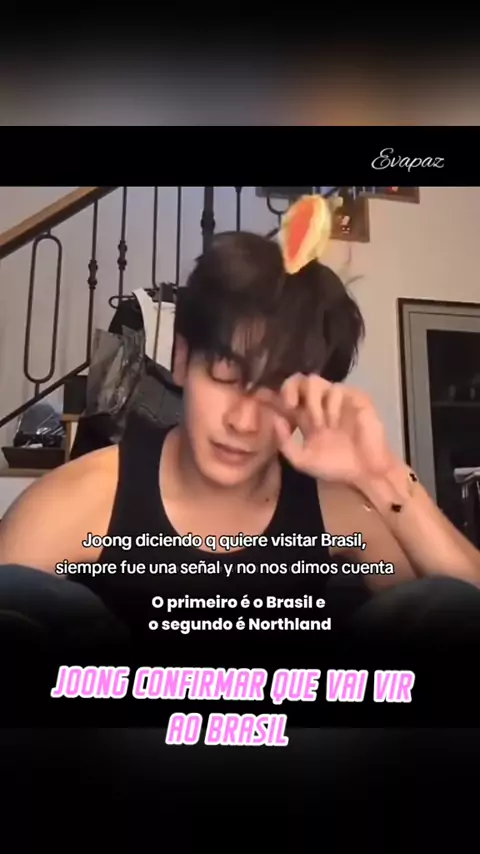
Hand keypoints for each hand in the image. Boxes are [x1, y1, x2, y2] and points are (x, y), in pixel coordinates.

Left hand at [265, 374, 396, 487]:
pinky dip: (332, 405)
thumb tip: (275, 419)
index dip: (281, 394)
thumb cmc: (335, 466)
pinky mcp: (355, 398)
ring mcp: (338, 399)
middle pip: (301, 380)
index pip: (290, 393)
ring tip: (320, 425)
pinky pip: (337, 389)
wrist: (364, 473)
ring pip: (316, 382)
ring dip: (313, 404)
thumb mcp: (302, 460)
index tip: (280, 407)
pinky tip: (335, 423)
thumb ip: (285, 442)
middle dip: (291, 389)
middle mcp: (320, 403)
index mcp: (306, 416)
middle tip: (291, 405)